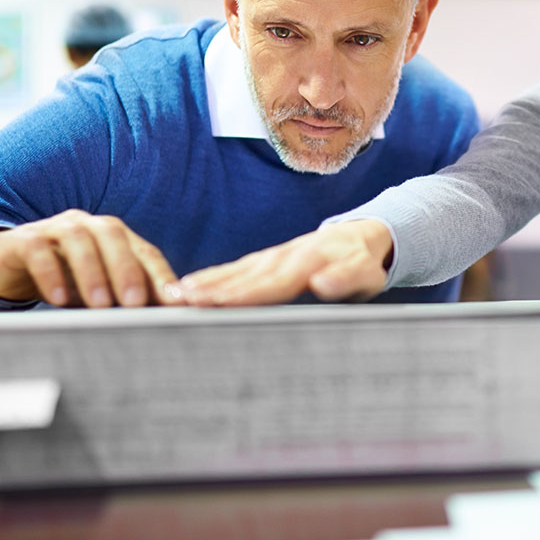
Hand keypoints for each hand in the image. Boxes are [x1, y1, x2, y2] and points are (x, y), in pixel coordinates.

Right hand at [0, 210, 182, 307]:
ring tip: (99, 304)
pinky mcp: (23, 239)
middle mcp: (88, 225)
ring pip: (78, 239)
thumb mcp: (99, 290)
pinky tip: (57, 298)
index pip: (145, 251)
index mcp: (114, 236)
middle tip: (135, 304)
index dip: (161, 276)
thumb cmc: (65, 279)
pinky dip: (49, 273)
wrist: (7, 266)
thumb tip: (167, 320)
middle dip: (127, 270)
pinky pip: (37, 250)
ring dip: (91, 272)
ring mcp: (54, 228)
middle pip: (113, 236)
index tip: (176, 303)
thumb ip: (128, 297)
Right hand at [179, 219, 393, 306]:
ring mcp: (272, 256)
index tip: (215, 303)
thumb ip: (345, 278)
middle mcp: (283, 257)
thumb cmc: (365, 263)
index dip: (243, 294)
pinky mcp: (266, 259)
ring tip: (173, 295)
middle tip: (178, 302)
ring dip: (204, 283)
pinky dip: (211, 277)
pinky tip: (189, 287)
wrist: (363, 236)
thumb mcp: (365, 273)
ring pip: (234, 272)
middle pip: (243, 277)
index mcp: (306, 263)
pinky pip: (235, 268)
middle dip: (210, 290)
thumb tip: (321, 283)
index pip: (270, 283)